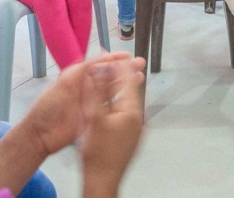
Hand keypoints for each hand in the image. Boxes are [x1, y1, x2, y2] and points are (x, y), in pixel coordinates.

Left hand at [14, 52, 136, 156]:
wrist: (40, 135)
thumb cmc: (49, 107)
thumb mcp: (63, 84)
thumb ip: (80, 71)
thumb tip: (100, 60)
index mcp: (78, 77)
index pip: (99, 64)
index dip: (113, 59)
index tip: (127, 56)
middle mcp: (87, 86)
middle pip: (109, 74)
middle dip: (124, 68)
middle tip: (140, 64)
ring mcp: (91, 101)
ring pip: (112, 88)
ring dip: (126, 82)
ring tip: (141, 77)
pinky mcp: (94, 116)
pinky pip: (110, 104)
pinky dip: (121, 99)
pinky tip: (131, 96)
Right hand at [80, 54, 145, 195]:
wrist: (102, 180)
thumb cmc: (97, 150)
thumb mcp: (95, 117)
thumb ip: (98, 92)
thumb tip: (100, 67)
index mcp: (132, 111)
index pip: (127, 81)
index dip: (120, 65)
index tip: (114, 52)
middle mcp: (138, 118)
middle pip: (130, 90)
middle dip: (121, 75)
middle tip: (115, 60)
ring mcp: (135, 129)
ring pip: (127, 101)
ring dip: (118, 89)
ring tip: (110, 77)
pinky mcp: (129, 138)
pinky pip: (124, 113)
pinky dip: (116, 102)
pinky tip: (108, 103)